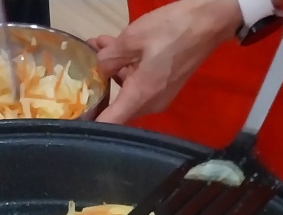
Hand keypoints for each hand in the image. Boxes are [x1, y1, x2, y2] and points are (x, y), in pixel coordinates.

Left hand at [91, 0, 243, 124]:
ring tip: (98, 45)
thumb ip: (108, 58)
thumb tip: (97, 70)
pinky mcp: (164, 86)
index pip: (110, 123)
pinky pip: (139, 82)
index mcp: (141, 96)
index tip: (74, 119)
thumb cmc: (171, 30)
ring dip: (112, 69)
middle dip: (99, 87)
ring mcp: (159, 96)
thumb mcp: (132, 39)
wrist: (209, 22)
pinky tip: (114, 45)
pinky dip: (127, 67)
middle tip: (82, 67)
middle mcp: (150, 104)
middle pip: (116, 106)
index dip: (90, 124)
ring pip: (127, 90)